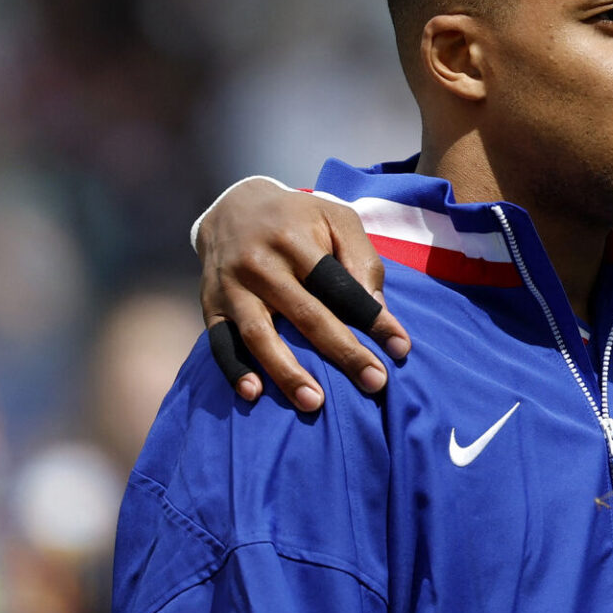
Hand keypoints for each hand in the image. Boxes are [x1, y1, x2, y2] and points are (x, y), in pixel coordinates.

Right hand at [197, 179, 410, 410]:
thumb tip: (376, 308)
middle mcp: (261, 265)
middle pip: (306, 315)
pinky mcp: (212, 306)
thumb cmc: (299, 219)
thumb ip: (361, 259)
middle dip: (343, 353)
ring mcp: (232, 287)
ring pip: (259, 336)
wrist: (232, 208)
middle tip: (375, 383)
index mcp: (296, 241)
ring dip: (287, 373)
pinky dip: (234, 370)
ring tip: (315, 404)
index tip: (400, 349)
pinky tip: (254, 394)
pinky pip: (219, 343)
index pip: (339, 287)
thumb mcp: (336, 219)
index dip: (372, 319)